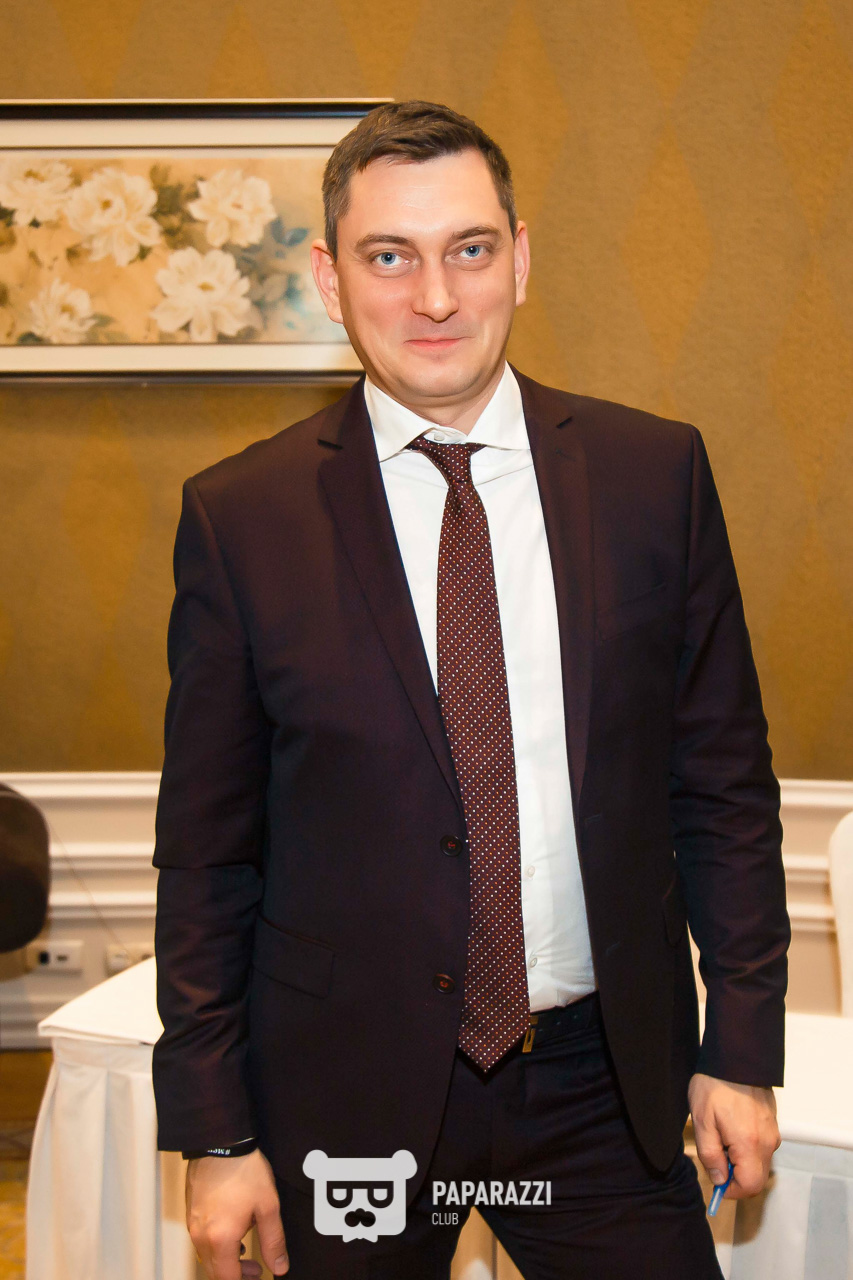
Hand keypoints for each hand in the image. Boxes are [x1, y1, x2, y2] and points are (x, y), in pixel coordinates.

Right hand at [186, 1147, 288, 1278]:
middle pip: (215, 1272)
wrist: (219, 1142)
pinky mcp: (190, 1213)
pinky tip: (231, 1232)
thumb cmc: (243, 1171)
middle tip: (256, 1268)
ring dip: (225, 1261)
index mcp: (221, 1239)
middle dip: (236, 1275)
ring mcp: (192, 1225)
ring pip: (206, 1258)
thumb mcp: (267, 1206)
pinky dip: (215, 1246)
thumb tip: (280, 1267)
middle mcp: (201, 1237)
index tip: (259, 1275)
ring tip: (246, 1249)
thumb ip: (274, 1241)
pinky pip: (200, 1241)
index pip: (228, 1279)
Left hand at [688, 1072, 780, 1199]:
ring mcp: (773, 1131)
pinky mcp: (772, 1122)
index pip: (750, 1186)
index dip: (732, 1190)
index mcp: (750, 1145)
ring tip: (721, 1135)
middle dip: (736, 1175)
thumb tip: (720, 1180)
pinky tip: (731, 1125)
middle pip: (756, 1176)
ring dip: (741, 1159)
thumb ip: (711, 1156)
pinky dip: (747, 1146)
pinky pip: (762, 1145)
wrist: (735, 1056)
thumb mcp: (702, 1122)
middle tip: (715, 1156)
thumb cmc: (715, 1087)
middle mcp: (768, 1142)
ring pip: (759, 1161)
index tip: (716, 1182)